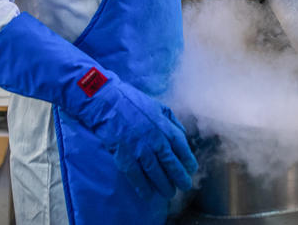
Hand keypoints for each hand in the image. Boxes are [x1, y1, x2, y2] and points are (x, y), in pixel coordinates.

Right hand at [83, 78, 197, 198]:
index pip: (181, 147)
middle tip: (185, 186)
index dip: (188, 160)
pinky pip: (136, 176)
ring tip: (170, 194)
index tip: (191, 169)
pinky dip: (143, 188)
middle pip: (171, 164)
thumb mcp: (157, 106)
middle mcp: (155, 140)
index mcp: (164, 126)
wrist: (106, 102)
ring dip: (164, 185)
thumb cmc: (132, 101)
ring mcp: (139, 150)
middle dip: (179, 177)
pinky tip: (149, 195)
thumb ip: (172, 121)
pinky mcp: (124, 157)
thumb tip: (182, 135)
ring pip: (156, 173)